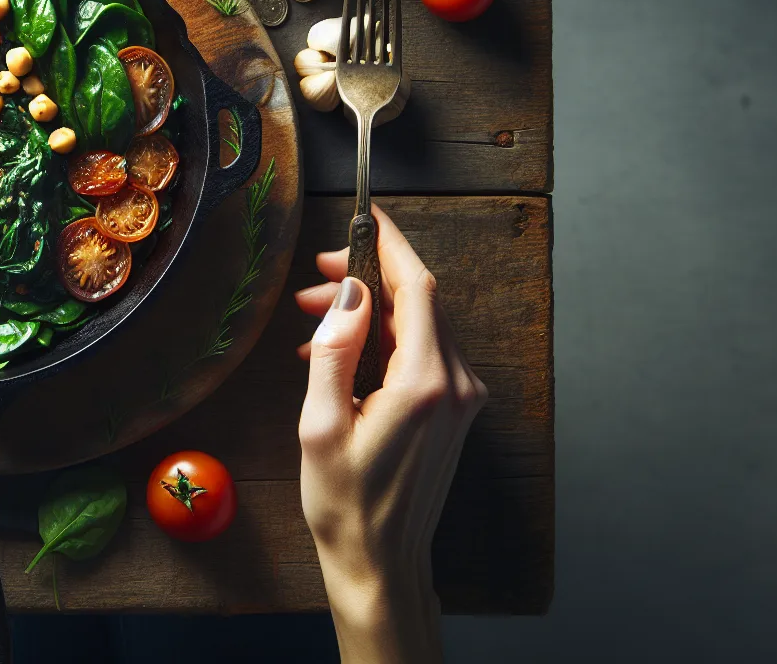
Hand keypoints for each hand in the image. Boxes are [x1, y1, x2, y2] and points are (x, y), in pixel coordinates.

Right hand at [294, 206, 486, 663]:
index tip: (366, 216)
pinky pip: (423, 352)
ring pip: (420, 325)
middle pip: (419, 302)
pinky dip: (384, 339)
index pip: (418, 289)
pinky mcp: (456, 409)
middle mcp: (456, 384)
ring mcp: (462, 398)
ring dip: (371, 311)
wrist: (382, 559)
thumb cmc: (345, 502)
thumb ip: (335, 350)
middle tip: (314, 283)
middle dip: (367, 280)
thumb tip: (349, 295)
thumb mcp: (320, 424)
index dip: (391, 244)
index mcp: (425, 384)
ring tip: (314, 321)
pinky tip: (342, 354)